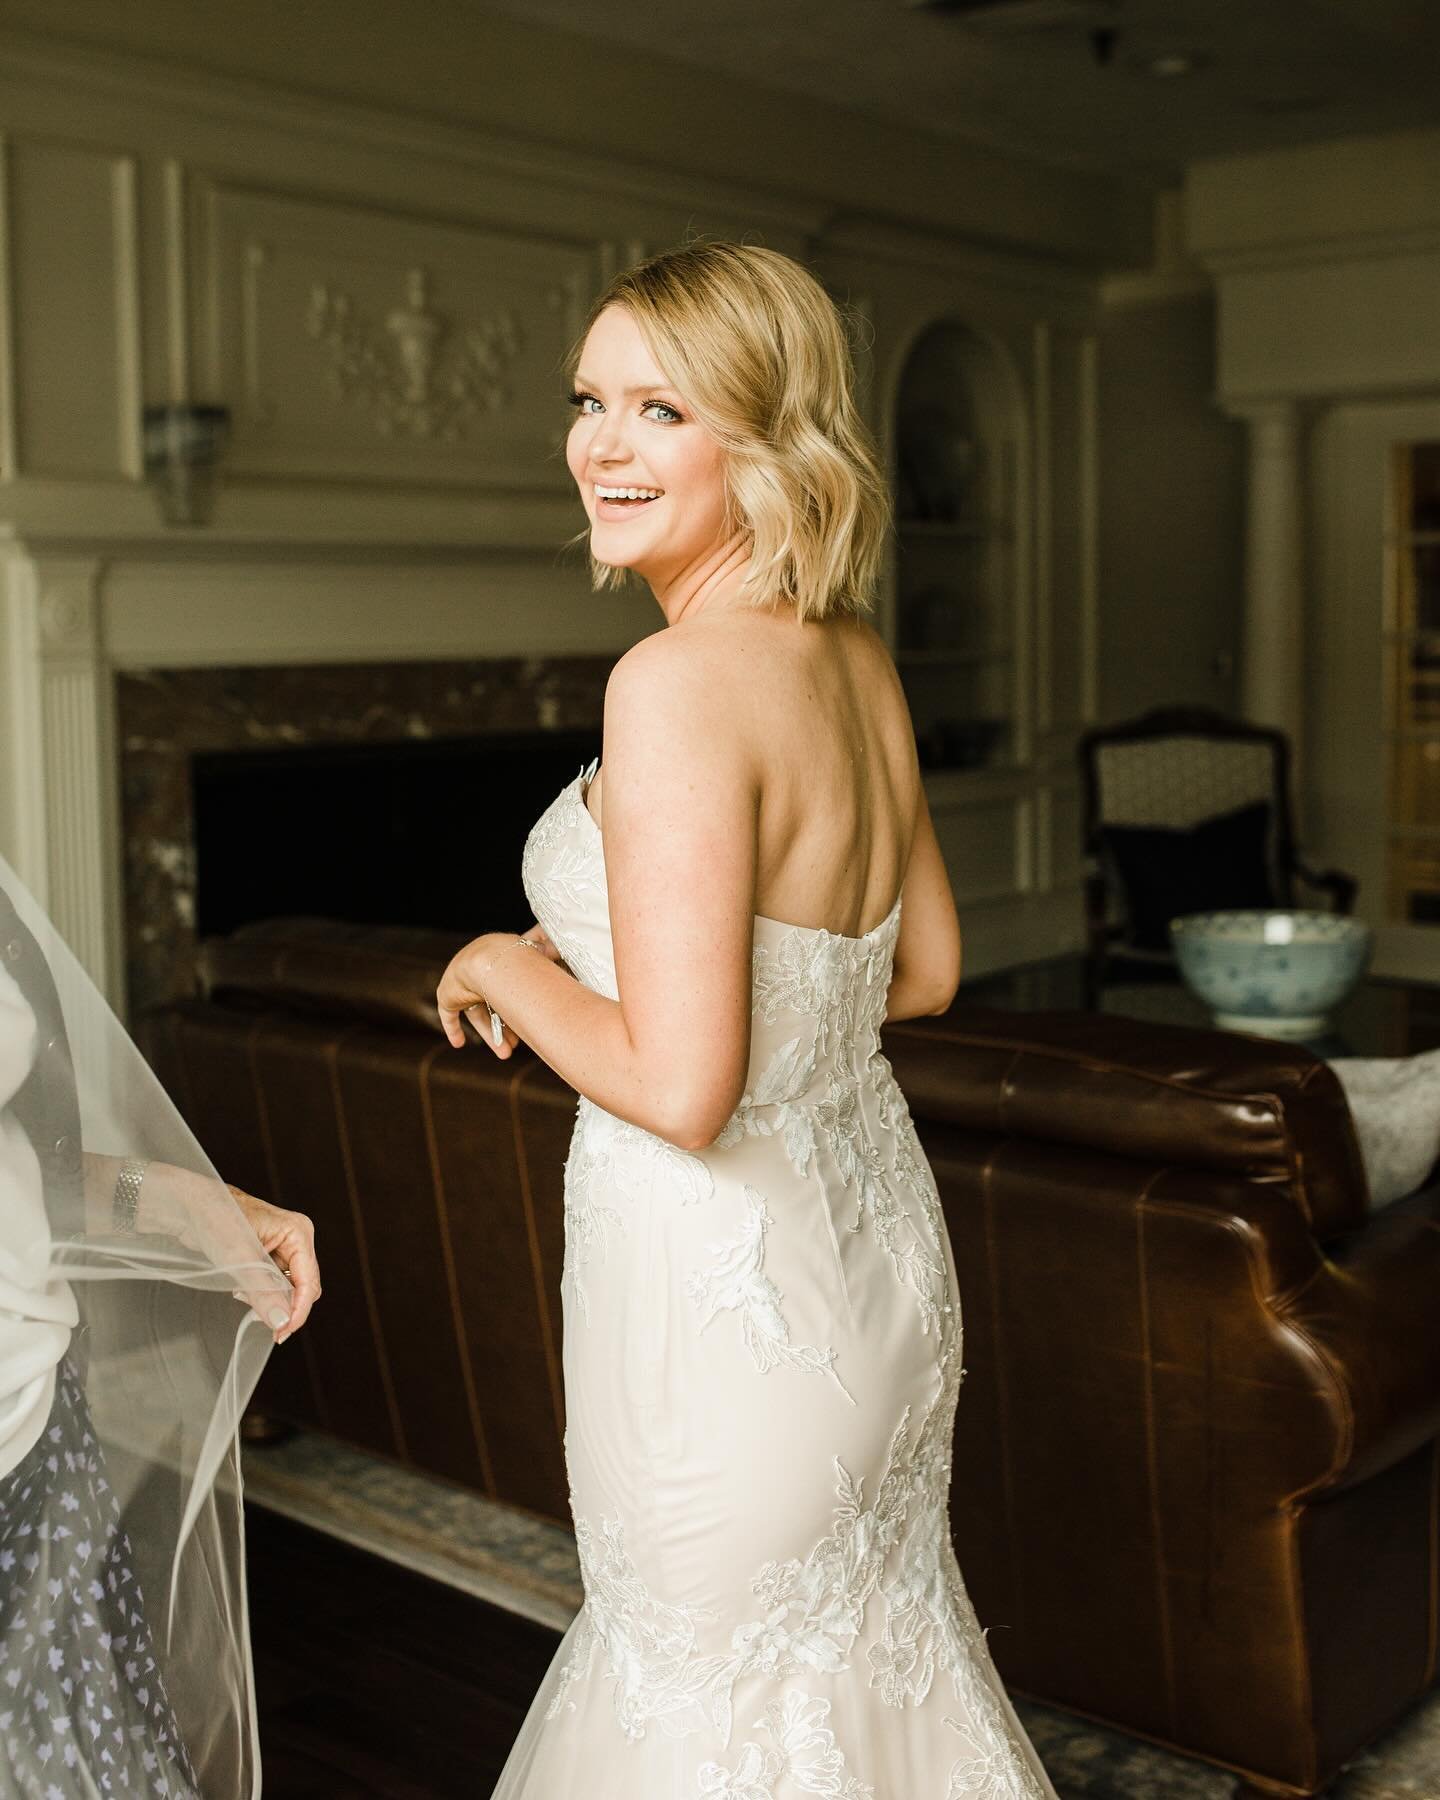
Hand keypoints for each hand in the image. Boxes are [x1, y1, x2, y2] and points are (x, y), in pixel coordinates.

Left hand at [134, 1160, 318, 1345]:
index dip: (298, 1310)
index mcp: (298, 1232)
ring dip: (269, 1299)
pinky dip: (260, 1292)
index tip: (281, 1332)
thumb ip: (263, 1292)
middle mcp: (295, 1239)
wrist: (188, 1203)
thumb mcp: (239, 1258)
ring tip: (242, 1293)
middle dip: (283, 1305)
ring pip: (288, 1287)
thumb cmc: (214, 1217)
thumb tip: (282, 1320)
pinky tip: (241, 1288)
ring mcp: (283, 1246)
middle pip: (304, 1286)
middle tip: (260, 1321)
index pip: (309, 1281)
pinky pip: (274, 1283)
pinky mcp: (268, 1254)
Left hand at [436, 924, 560, 1057]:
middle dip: (508, 1027)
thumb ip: (555, 958)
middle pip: (496, 1004)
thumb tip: (569, 955)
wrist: (489, 961)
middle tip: (517, 1045)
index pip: (510, 989)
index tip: (527, 1024)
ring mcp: (464, 981)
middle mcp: (482, 970)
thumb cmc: (522, 960)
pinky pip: (450, 1015)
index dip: (518, 1008)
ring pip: (479, 1013)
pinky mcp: (448, 994)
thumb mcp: (545, 961)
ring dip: (491, 1035)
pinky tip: (459, 1043)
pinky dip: (454, 1029)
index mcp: (502, 960)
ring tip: (505, 1054)